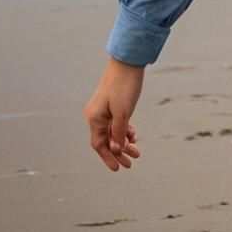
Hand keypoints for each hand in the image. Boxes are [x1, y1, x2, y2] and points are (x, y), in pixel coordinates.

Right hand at [83, 56, 144, 171]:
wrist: (128, 61)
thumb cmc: (125, 85)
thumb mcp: (123, 112)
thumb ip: (119, 132)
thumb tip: (116, 149)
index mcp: (94, 118)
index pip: (100, 145)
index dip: (108, 158)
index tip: (119, 169)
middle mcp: (96, 115)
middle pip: (106, 140)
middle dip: (119, 152)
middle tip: (133, 161)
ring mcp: (103, 109)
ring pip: (112, 132)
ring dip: (123, 141)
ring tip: (136, 149)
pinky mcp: (112, 104)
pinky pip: (116, 123)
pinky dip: (124, 130)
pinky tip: (133, 134)